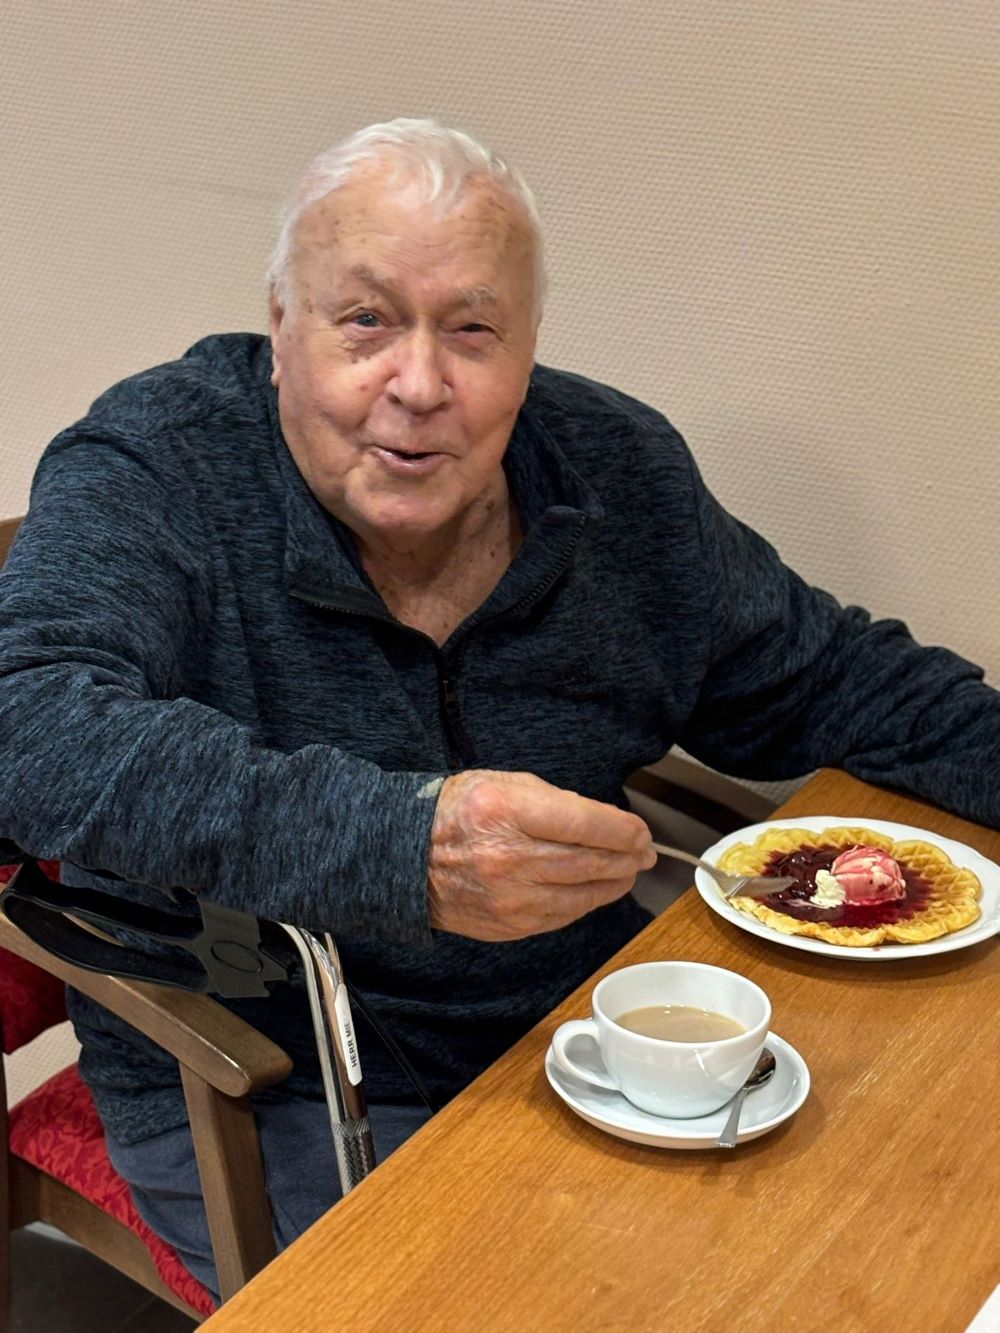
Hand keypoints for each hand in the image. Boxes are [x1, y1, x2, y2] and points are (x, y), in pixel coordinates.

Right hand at [427, 770, 655, 940]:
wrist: (406, 859)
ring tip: (628, 870)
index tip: (640, 831)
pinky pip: (564, 915)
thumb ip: (556, 801)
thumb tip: (606, 823)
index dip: (624, 830)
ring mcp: (509, 897)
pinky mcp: (510, 925)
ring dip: (615, 882)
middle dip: (628, 857)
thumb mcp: (502, 784)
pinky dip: (586, 902)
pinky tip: (596, 889)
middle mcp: (509, 857)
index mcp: (506, 811)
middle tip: (645, 851)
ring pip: (583, 894)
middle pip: (591, 862)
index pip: (585, 823)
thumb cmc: (456, 814)